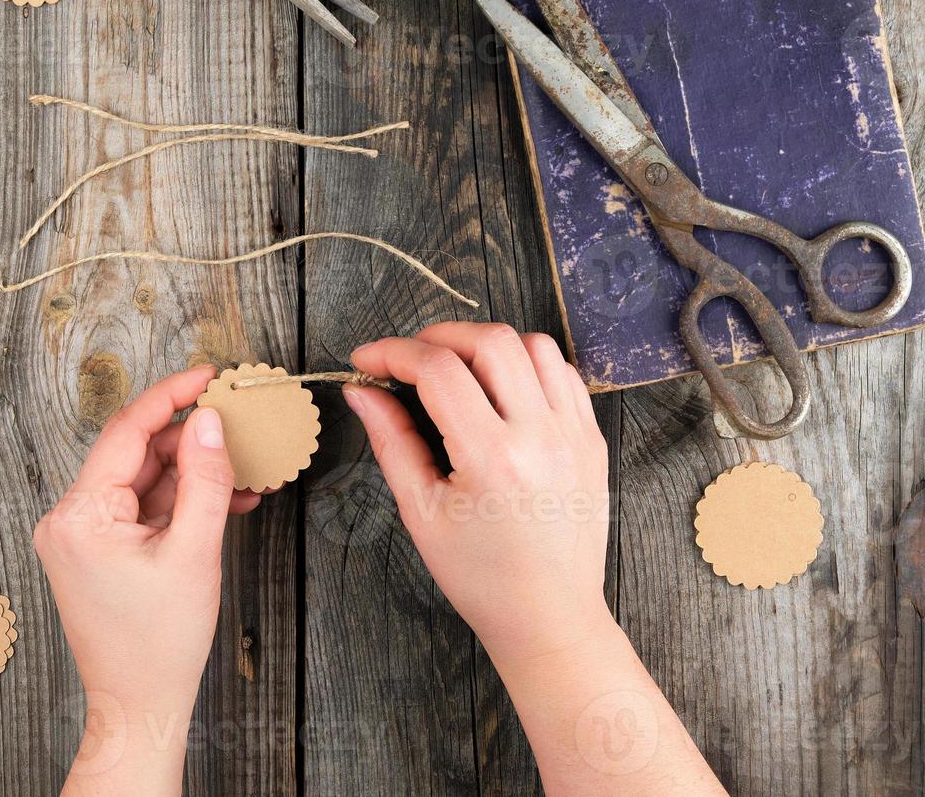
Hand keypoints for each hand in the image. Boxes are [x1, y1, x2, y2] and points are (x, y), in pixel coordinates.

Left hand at [34, 366, 257, 795]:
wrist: (140, 705)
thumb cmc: (159, 644)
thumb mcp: (194, 552)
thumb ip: (205, 479)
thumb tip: (210, 421)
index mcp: (79, 516)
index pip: (127, 431)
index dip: (172, 396)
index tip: (209, 375)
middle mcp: (69, 519)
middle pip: (138, 454)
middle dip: (192, 442)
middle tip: (240, 425)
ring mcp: (82, 535)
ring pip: (145, 480)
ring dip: (193, 474)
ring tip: (244, 473)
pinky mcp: (99, 549)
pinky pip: (143, 508)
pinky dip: (181, 501)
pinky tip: (224, 500)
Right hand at [344, 322, 610, 665]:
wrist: (549, 617)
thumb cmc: (480, 576)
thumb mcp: (421, 512)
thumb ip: (391, 441)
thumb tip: (361, 391)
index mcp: (492, 459)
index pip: (437, 369)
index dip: (392, 353)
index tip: (367, 361)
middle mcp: (541, 436)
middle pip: (490, 340)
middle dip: (438, 336)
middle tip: (409, 359)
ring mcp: (574, 434)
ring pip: (533, 345)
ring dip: (486, 344)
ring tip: (456, 369)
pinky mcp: (592, 439)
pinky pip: (562, 373)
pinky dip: (526, 364)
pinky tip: (499, 388)